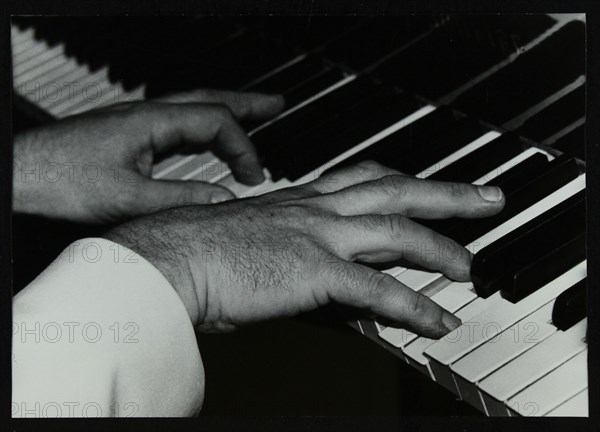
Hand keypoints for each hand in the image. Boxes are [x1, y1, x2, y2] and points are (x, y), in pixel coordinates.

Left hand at [12, 89, 283, 223]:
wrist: (21, 175)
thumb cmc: (62, 181)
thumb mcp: (129, 198)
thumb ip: (181, 197)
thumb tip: (224, 200)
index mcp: (152, 122)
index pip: (215, 121)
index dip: (243, 147)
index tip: (255, 177)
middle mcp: (146, 115)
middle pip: (208, 100)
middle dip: (246, 103)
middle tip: (276, 104)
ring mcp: (136, 123)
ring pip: (192, 109)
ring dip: (225, 113)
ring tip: (253, 116)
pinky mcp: (126, 136)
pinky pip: (175, 125)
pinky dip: (201, 130)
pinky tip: (206, 141)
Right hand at [103, 161, 504, 338]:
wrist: (169, 258)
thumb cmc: (199, 251)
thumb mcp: (254, 239)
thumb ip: (292, 251)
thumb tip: (317, 273)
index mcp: (300, 200)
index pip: (365, 179)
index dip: (402, 181)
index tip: (426, 185)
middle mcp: (316, 210)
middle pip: (397, 191)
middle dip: (446, 194)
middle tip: (484, 197)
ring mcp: (318, 237)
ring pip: (398, 233)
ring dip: (442, 249)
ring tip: (469, 267)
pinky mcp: (313, 270)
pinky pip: (378, 289)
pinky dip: (414, 306)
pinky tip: (437, 320)